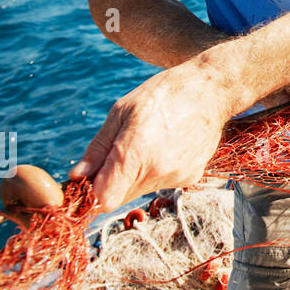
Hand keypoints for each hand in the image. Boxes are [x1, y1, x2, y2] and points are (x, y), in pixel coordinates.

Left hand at [69, 60, 240, 212]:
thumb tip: (78, 175)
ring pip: (140, 191)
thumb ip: (99, 147)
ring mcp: (177, 176)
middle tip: (116, 154)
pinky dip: (156, 171)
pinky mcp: (191, 178)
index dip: (92, 192)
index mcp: (136, 152)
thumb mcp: (122, 111)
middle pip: (120, 197)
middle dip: (111, 182)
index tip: (89, 179)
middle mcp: (158, 171)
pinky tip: (165, 146)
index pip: (104, 199)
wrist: (212, 90)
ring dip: (134, 176)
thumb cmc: (165, 94)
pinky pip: (161, 183)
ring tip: (147, 143)